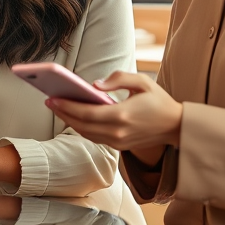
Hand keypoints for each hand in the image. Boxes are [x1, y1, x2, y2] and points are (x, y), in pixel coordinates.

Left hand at [46, 71, 182, 153]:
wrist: (176, 126)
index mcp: (122, 115)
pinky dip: (81, 127)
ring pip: (86, 133)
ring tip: (57, 107)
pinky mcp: (119, 146)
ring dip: (69, 121)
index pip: (86, 113)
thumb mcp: (142, 82)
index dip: (67, 106)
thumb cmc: (159, 101)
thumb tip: (94, 84)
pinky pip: (94, 137)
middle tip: (49, 101)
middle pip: (81, 125)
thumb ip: (118, 78)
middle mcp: (118, 132)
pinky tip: (74, 116)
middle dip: (63, 113)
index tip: (52, 97)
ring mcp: (118, 141)